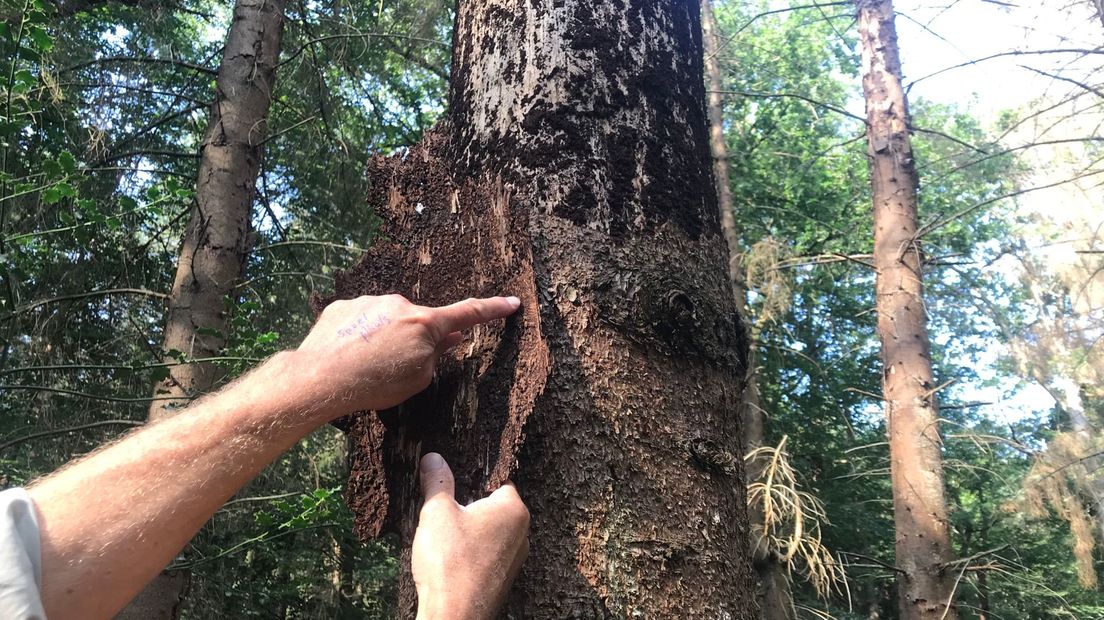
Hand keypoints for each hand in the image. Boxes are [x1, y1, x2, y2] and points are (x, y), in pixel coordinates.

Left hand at [292, 294, 519, 418]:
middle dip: (416, 339)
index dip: (492, 309)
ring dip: (384, 339)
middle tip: (398, 368)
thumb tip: (446, 339)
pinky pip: (361, 320)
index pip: (469, 313)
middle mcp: (400, 304)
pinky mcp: (343, 307)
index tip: (511, 302)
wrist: (321, 377)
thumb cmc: (374, 384)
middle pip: (419, 321)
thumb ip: (436, 356)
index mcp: (425, 324)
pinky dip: (360, 337)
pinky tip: (347, 357)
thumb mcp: (417, 379)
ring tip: (366, 367)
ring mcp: (370, 302)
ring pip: (388, 320)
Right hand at [412, 453, 528, 619]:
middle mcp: (522, 532)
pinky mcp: (504, 578)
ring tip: (446, 538)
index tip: (454, 480)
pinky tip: (452, 559)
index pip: (497, 480)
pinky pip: (488, 553)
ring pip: (490, 531)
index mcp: (513, 509)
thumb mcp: (436, 513)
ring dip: (470, 531)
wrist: (454, 616)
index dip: (473, 478)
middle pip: (493, 506)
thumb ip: (437, 482)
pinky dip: (472, 552)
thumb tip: (434, 459)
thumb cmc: (449, 563)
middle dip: (469, 506)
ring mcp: (515, 558)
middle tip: (444, 512)